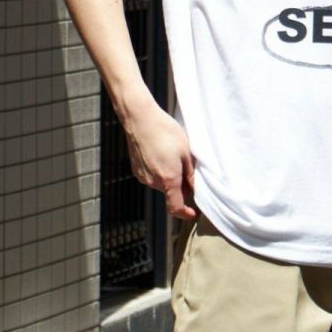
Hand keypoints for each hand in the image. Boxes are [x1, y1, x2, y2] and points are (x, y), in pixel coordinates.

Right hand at [123, 101, 196, 220]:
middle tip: (188, 168)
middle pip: (170, 193)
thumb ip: (191, 174)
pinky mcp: (136, 169)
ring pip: (161, 184)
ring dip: (170, 177)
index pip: (175, 207)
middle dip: (181, 186)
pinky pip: (152, 176)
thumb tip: (195, 188)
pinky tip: (162, 153)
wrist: (139, 118)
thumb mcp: (186, 151)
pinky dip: (159, 171)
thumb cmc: (165, 131)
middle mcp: (152, 181)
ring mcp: (142, 176)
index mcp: (168, 179)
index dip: (185, 213)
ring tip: (173, 156)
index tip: (193, 213)